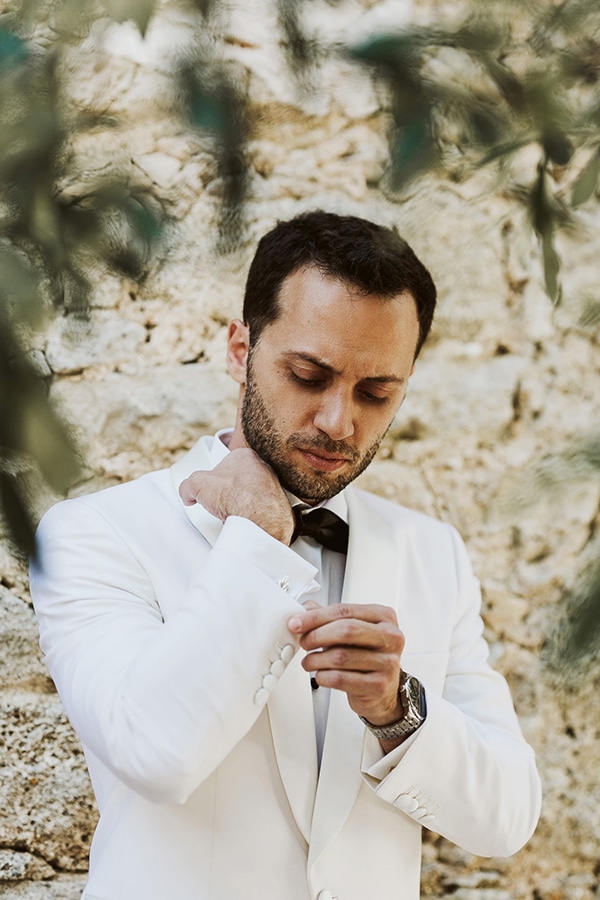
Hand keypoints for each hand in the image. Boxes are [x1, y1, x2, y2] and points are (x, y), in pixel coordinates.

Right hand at [179, 448, 294, 544]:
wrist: (260, 521)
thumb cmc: (233, 496)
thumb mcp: (196, 484)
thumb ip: (188, 485)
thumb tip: (188, 494)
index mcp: (245, 456)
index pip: (224, 466)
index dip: (213, 481)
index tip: (210, 493)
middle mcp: (263, 467)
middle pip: (237, 481)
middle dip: (227, 493)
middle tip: (220, 504)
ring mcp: (274, 486)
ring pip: (250, 495)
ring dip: (240, 505)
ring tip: (232, 515)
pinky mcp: (280, 504)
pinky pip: (261, 509)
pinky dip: (253, 516)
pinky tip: (246, 521)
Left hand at [287, 603, 404, 724]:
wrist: (382, 690)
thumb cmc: (366, 656)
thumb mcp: (352, 631)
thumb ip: (328, 617)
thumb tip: (303, 610)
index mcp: (384, 617)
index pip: (345, 611)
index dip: (316, 616)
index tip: (296, 622)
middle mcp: (391, 637)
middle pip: (346, 630)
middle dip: (316, 635)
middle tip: (303, 642)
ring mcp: (388, 662)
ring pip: (340, 656)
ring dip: (316, 659)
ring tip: (309, 661)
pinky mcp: (379, 685)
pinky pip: (341, 678)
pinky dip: (323, 676)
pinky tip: (321, 675)